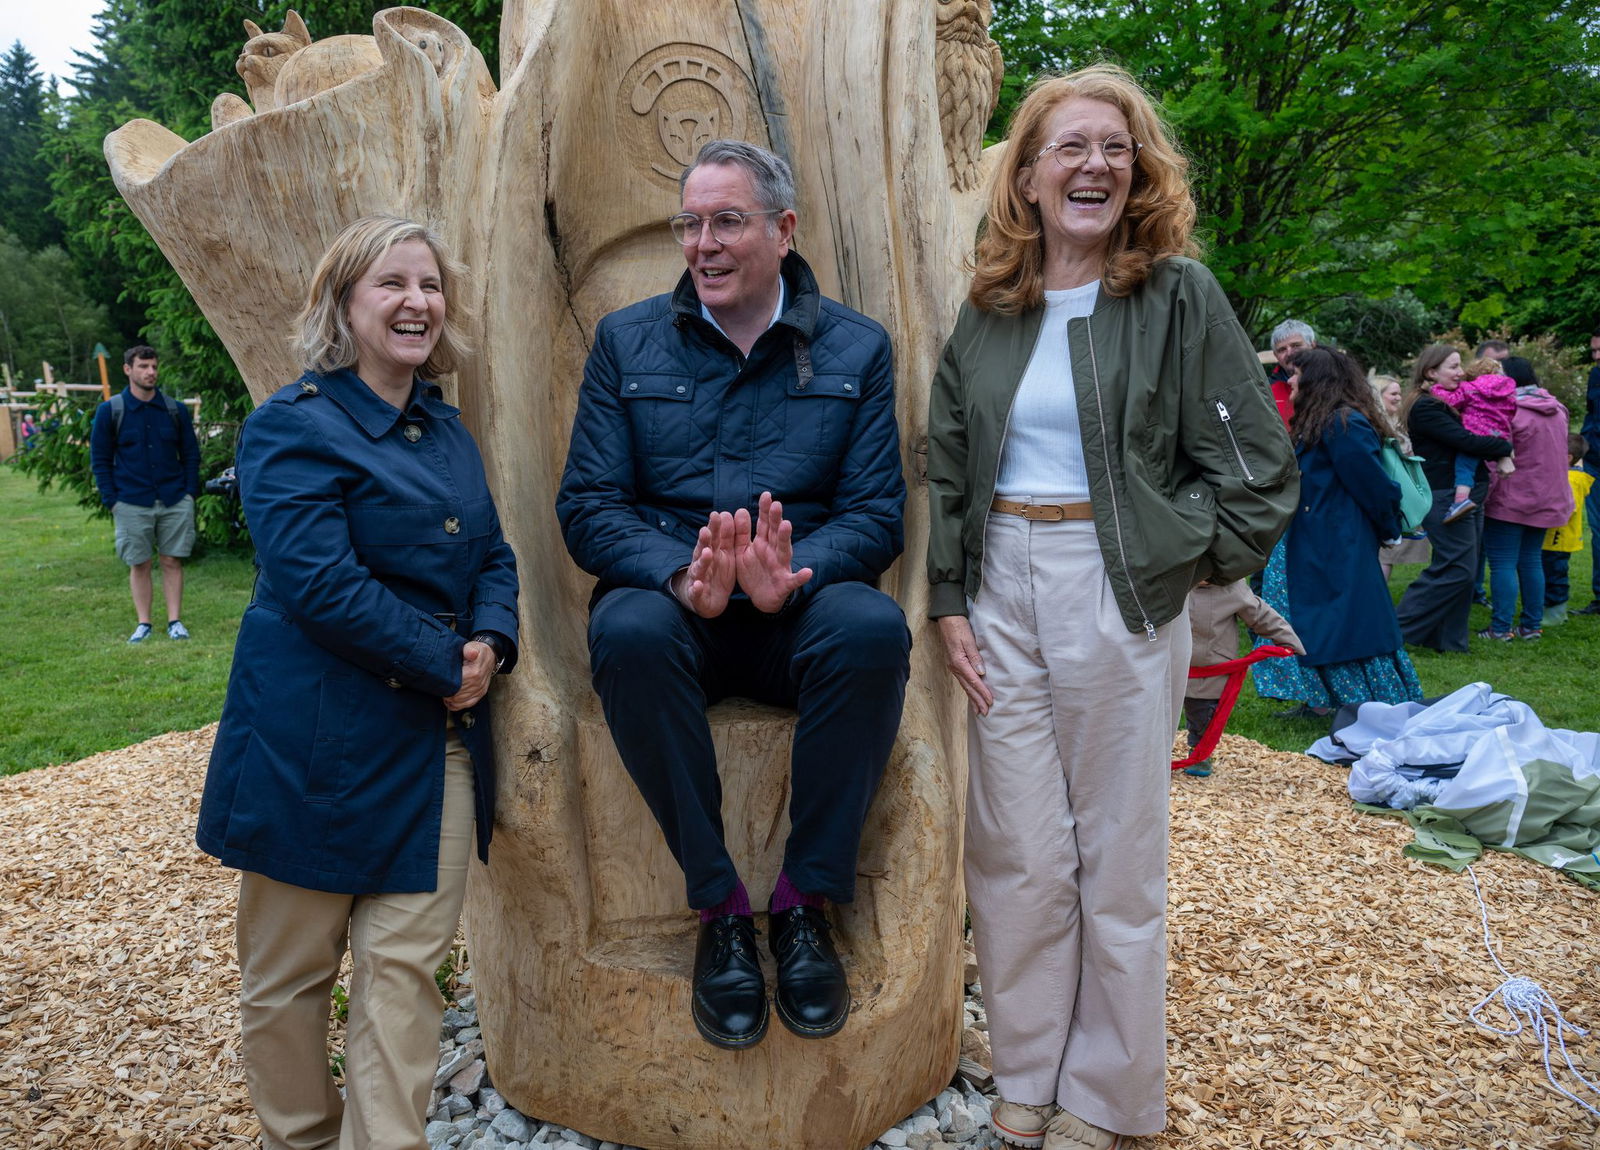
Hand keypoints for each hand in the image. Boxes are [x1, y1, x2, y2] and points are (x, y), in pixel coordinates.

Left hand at [443, 640, 495, 710]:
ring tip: (444, 694)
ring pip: (462, 701)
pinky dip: (458, 705)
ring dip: (451, 699)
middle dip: (448, 692)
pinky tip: (450, 702)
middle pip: (458, 694)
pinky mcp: (480, 694)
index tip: (440, 683)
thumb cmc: (478, 651)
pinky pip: (468, 704)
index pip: (457, 684)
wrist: (490, 655)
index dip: (447, 686)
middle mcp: (478, 683)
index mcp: (475, 672)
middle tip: (439, 688)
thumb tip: (471, 653)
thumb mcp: (472, 646)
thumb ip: (470, 650)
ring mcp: (480, 690)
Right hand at [674, 511, 739, 617]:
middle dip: (704, 541)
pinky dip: (696, 589)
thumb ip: (726, 536)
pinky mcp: (697, 596)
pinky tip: (698, 585)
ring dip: (702, 561)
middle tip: (706, 531)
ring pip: (698, 569)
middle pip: (702, 550)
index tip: (717, 514)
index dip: (714, 527)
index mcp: (712, 553)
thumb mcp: (725, 554)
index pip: (712, 538)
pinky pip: (696, 592)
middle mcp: (702, 563)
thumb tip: (726, 512)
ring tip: (706, 553)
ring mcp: (698, 579)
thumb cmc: (716, 572)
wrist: (706, 599)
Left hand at [734, 492, 812, 612]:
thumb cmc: (753, 572)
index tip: (766, 495)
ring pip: (784, 551)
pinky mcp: (785, 584)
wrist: (761, 599)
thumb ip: (741, 534)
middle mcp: (774, 552)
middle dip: (776, 519)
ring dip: (786, 538)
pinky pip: (794, 581)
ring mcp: (781, 567)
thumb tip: (739, 510)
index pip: (765, 524)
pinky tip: (808, 572)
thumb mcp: (742, 552)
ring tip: (787, 525)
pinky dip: (801, 577)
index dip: (765, 510)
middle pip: (775, 533)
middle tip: (776, 504)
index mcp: (763, 544)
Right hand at [937, 615, 993, 714]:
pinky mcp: (955, 664)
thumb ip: (975, 656)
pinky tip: (972, 695)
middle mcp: (955, 667)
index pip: (974, 681)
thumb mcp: (968, 640)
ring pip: (965, 686)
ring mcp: (954, 667)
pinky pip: (963, 681)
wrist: (947, 619)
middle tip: (985, 713)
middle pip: (968, 687)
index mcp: (959, 662)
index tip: (991, 702)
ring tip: (979, 710)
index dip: (983, 692)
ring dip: (973, 698)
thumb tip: (981, 673)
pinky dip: (968, 690)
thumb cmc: (959, 627)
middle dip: (977, 700)